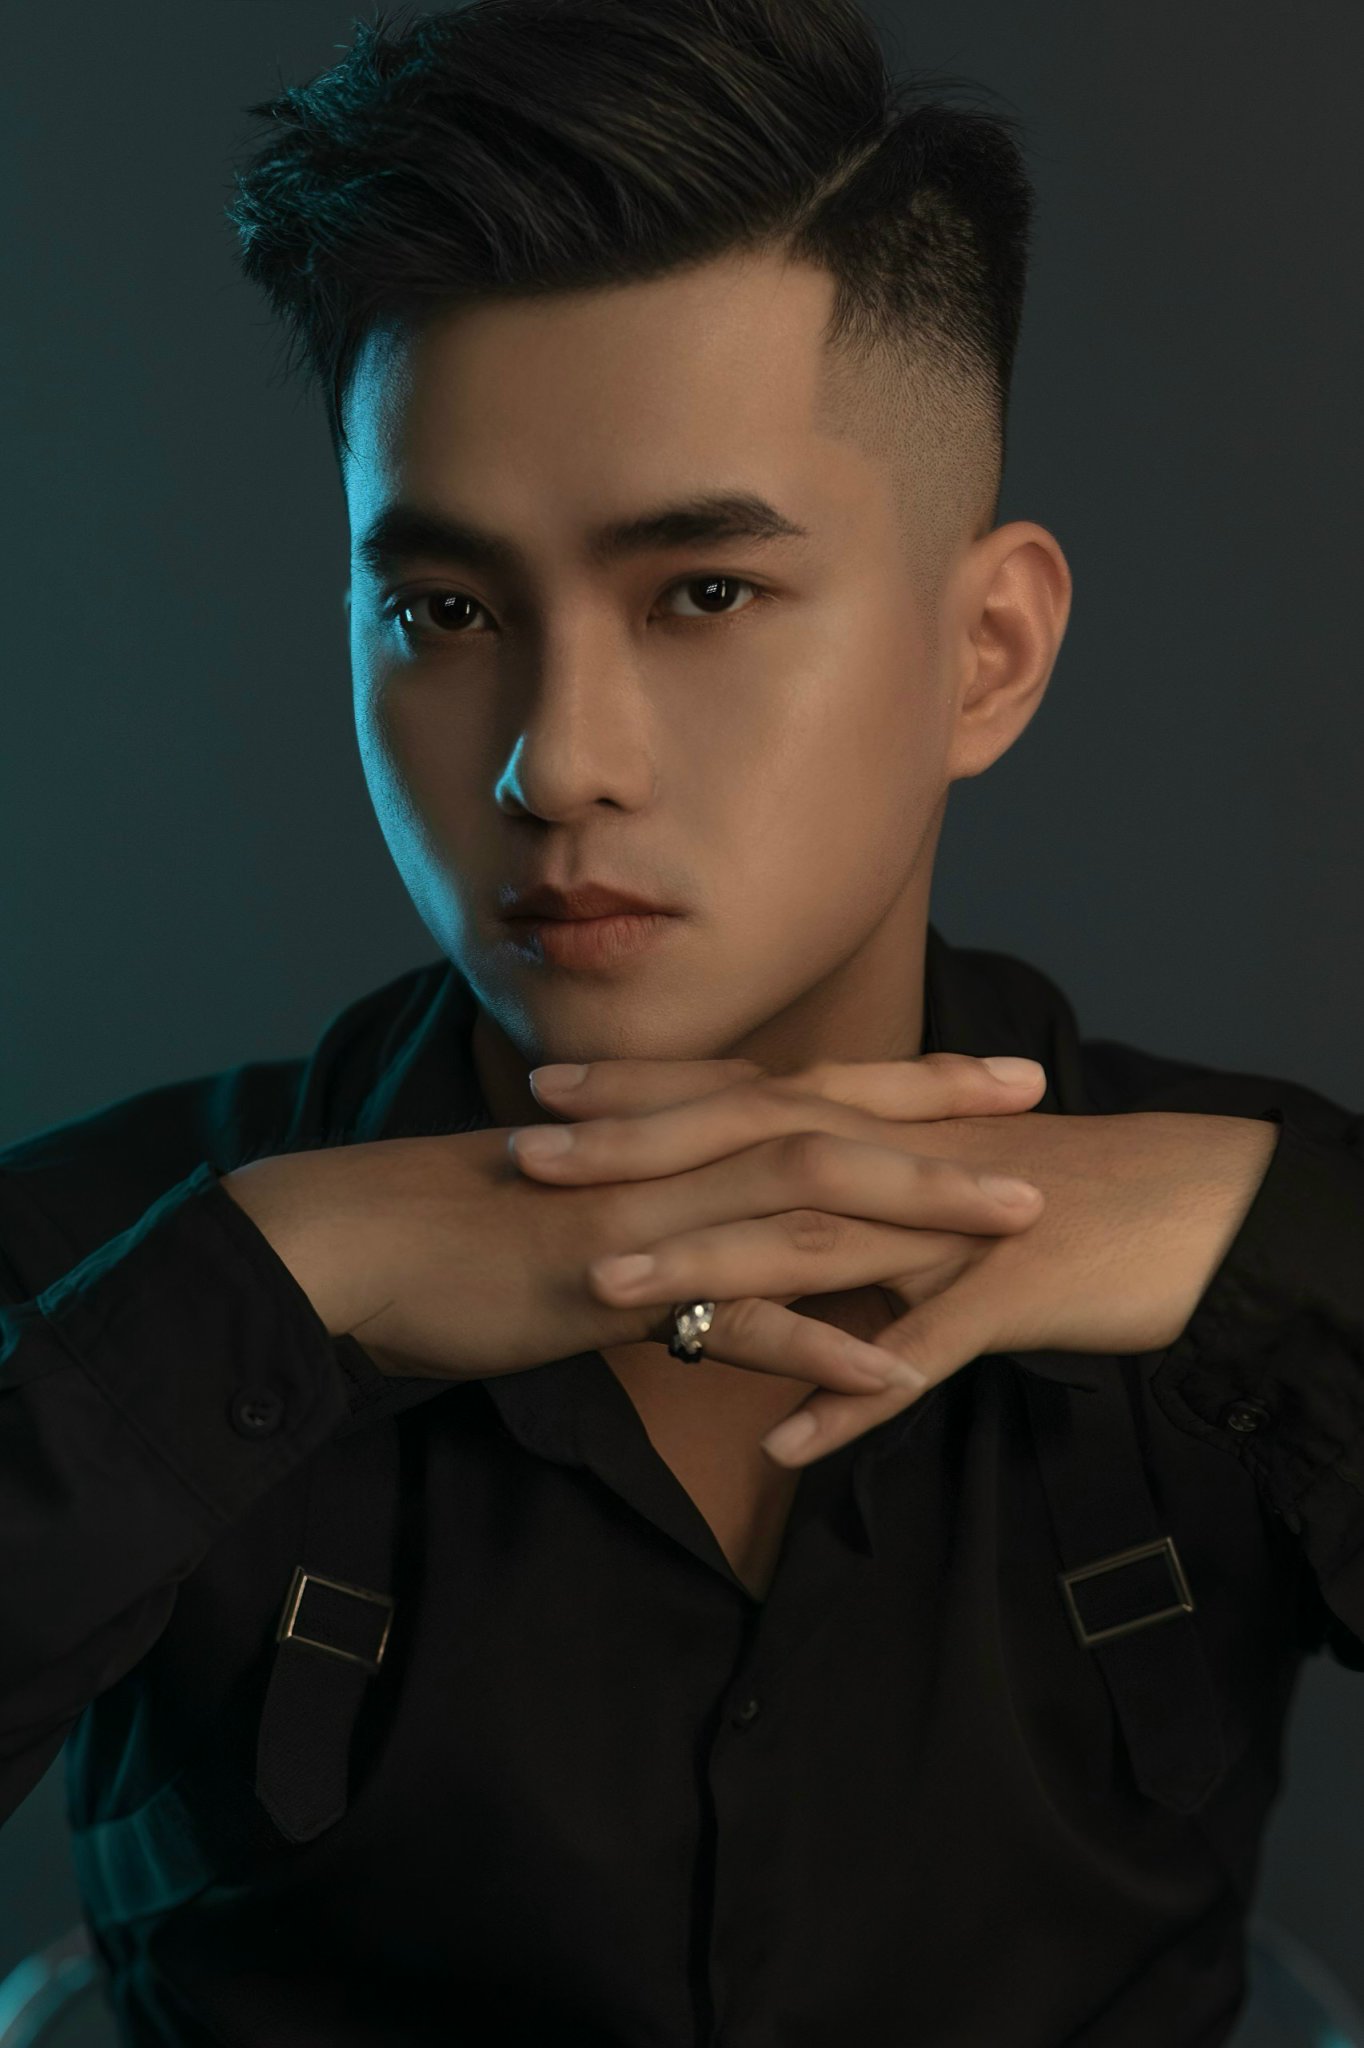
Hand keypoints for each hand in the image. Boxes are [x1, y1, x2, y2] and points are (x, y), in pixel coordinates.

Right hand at [221, 1053, 1046, 1396]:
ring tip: (1016, 1223)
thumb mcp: (588, 1190)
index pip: (813, 1086)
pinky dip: (820, 1343)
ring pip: (806, 1201)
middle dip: (946, 1116)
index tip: (1000, 1073)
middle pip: (833, 1121)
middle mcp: (674, 1150)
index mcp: (672, 1122)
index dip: (912, 1081)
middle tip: (1043, 1104)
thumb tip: (737, 1209)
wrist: (358, 1244)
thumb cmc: (466, 1218)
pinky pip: (737, 1319)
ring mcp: (652, 1215)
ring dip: (919, 1211)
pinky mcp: (617, 1288)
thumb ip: (672, 1191)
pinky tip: (896, 1374)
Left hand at [515, 1058, 1280, 1466]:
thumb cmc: (1059, 1198)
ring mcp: (949, 1229)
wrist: (1187, 1212)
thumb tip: (768, 1234)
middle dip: (636, 1154)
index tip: (544, 1088)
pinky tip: (785, 1443)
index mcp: (877, 1132)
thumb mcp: (936, 1188)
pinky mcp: (1004, 1298)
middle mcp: (898, 1165)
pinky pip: (922, 1354)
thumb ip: (849, 1206)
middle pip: (752, 1150)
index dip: (643, 1093)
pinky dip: (854, 1397)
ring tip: (612, 1288)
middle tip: (527, 1157)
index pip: (742, 1098)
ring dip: (712, 1266)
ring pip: (816, 1244)